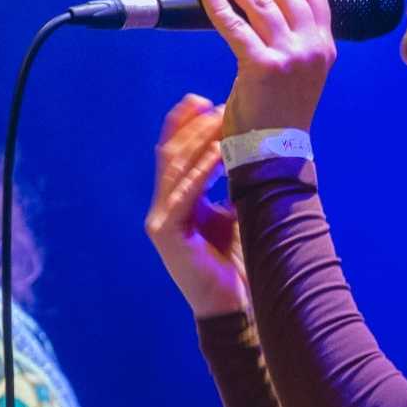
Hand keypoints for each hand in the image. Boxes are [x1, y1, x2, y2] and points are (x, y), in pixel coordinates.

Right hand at [147, 95, 249, 317]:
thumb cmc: (237, 264)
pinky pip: (183, 194)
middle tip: (209, 101)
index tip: (202, 100)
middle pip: (170, 155)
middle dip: (189, 126)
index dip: (184, 126)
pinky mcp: (166, 235)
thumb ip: (230, 188)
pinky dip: (202, 171)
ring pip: (175, 169)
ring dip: (198, 141)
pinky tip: (220, 151)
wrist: (234, 306)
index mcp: (176, 204)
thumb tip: (246, 153)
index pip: (174, 156)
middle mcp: (163, 209)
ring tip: (218, 118)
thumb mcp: (234, 216)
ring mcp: (160, 222)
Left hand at [198, 0, 334, 134]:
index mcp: (324, 46)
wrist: (276, 151)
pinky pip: (236, 26)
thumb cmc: (280, 114)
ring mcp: (290, 56)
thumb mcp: (302, 72)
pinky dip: (218, 5)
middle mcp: (312, 47)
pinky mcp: (263, 66)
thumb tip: (266, 4)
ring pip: (260, 1)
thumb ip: (294, 40)